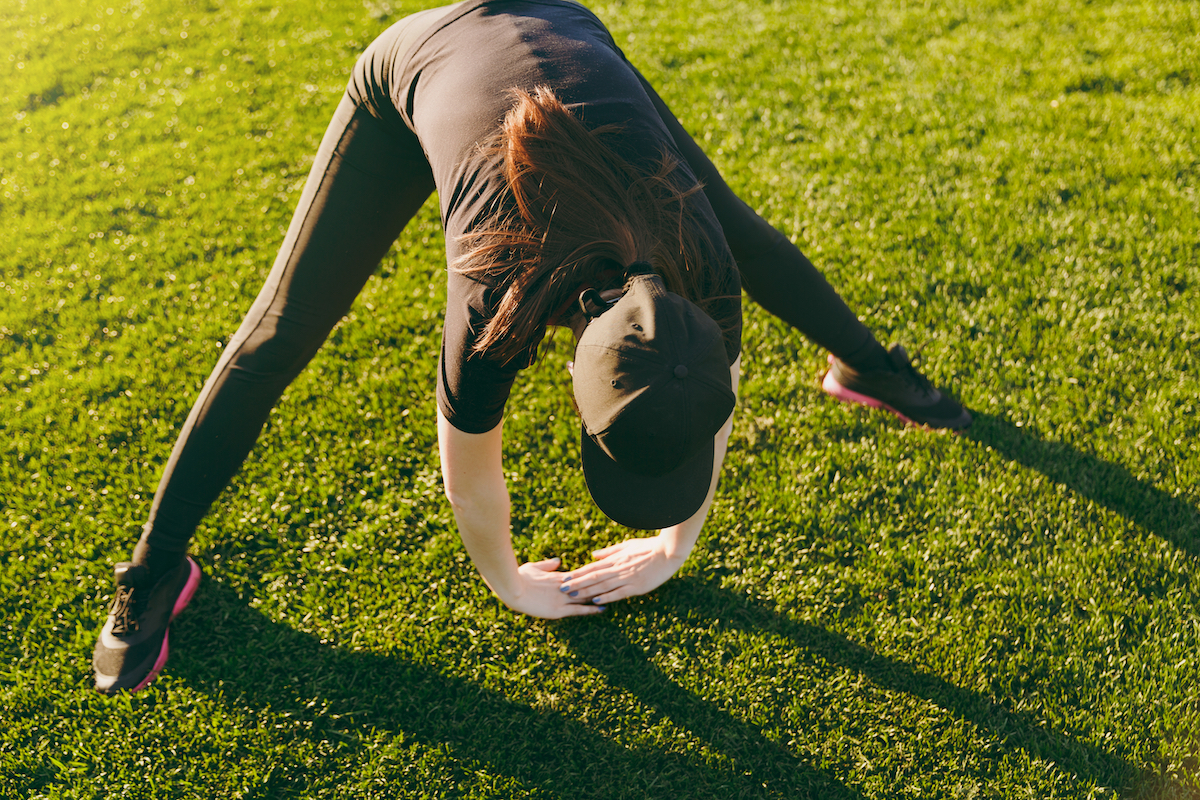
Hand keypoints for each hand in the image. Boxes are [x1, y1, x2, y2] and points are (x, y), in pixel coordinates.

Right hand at [502, 557, 607, 618]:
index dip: (593, 574)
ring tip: (615, 594)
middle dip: (601, 584)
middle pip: (587, 584)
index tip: (605, 571)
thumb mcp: (534, 567)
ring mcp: (562, 598)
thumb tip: (559, 561)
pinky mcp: (558, 610)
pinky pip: (578, 609)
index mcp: (559, 576)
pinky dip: (591, 609)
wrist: (512, 589)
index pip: (580, 574)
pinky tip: (602, 609)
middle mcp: (564, 586)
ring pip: (586, 596)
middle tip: (617, 580)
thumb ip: (548, 565)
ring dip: (600, 596)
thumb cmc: (519, 577)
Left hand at [558, 536, 681, 605]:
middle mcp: (619, 569)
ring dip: (587, 591)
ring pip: (603, 585)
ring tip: (573, 595)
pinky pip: (619, 592)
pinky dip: (607, 596)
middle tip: (562, 588)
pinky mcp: (637, 586)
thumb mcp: (627, 545)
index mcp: (616, 559)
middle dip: (577, 583)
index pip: (593, 567)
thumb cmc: (649, 547)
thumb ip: (610, 552)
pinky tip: (596, 600)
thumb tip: (593, 555)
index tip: (565, 577)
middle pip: (594, 577)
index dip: (578, 573)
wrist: (669, 551)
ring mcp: (627, 578)